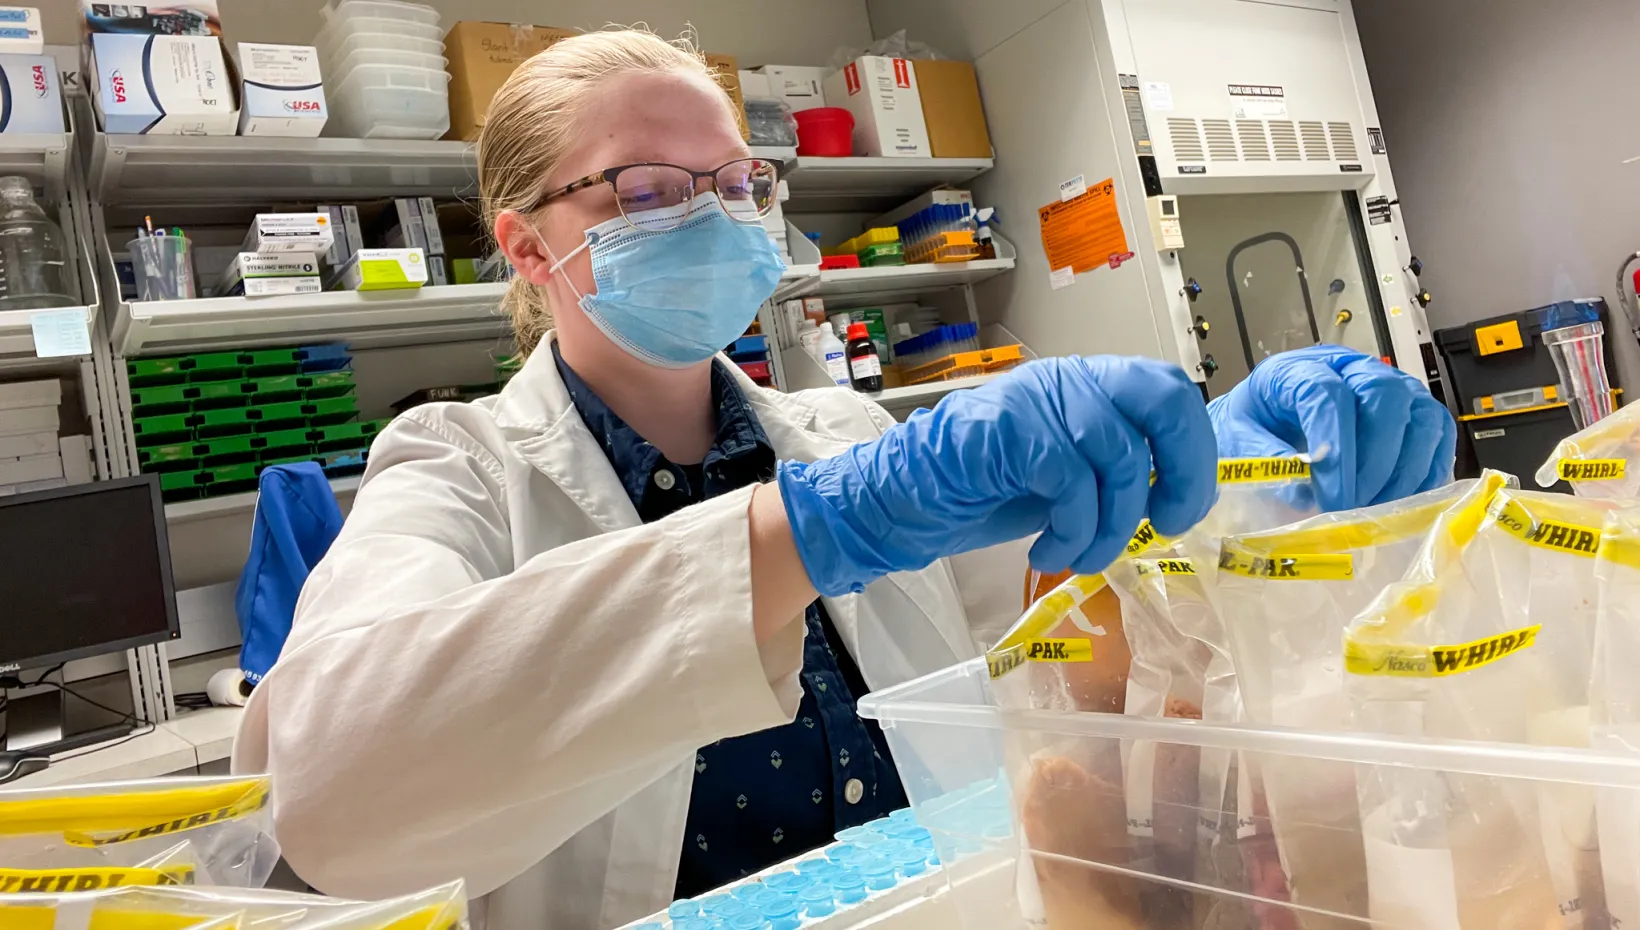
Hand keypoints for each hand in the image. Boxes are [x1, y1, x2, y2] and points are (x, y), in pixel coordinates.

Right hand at [777, 356, 1217, 596]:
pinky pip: (1071, 481)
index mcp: (1092, 386)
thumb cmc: (986, 489)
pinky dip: (1073, 529)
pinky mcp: (1012, 431)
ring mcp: (1040, 400)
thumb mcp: (1067, 478)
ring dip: (1111, 526)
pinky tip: (1049, 549)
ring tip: (1083, 556)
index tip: (1180, 510)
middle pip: (1163, 400)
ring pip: (1118, 457)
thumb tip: (1176, 497)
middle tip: (1161, 524)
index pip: (1170, 393)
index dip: (1194, 452)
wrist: (905, 496)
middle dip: (1180, 472)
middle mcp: (1072, 380)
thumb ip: (1116, 472)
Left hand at [1207, 344, 1455, 511]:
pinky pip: (1438, 435)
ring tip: (1377, 510)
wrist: (1264, 420)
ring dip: (1405, 470)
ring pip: (1421, 415)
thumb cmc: (1252, 428)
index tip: (1330, 498)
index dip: (1334, 447)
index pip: (1327, 393)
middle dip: (1375, 459)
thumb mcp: (1237, 441)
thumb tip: (1304, 493)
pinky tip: (1403, 503)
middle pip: (1385, 395)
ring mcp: (1389, 385)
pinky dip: (1427, 472)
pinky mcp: (1413, 410)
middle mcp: (1350, 368)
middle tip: (1356, 507)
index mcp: (1297, 370)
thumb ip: (1266, 461)